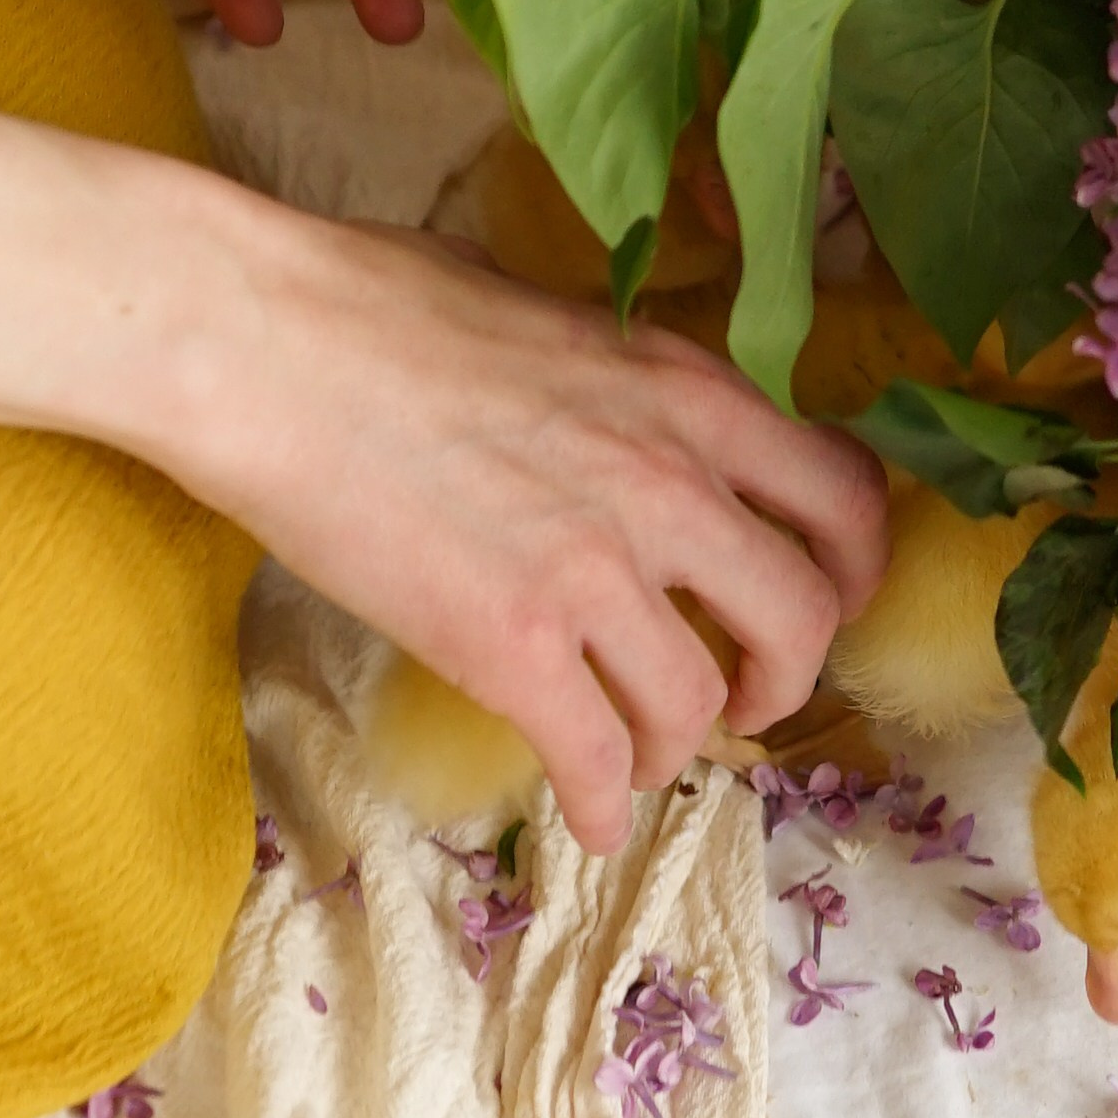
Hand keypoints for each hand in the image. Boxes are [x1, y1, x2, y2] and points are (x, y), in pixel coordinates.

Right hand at [197, 214, 889, 848]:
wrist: (263, 344)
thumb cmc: (378, 301)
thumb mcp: (552, 312)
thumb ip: (617, 378)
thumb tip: (618, 406)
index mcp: (688, 393)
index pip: (843, 492)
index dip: (854, 566)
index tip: (826, 597)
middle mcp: (670, 483)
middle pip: (805, 616)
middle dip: (788, 678)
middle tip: (748, 697)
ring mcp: (594, 569)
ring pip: (698, 703)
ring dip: (679, 746)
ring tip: (640, 754)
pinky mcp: (509, 645)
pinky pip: (593, 759)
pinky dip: (598, 804)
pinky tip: (582, 816)